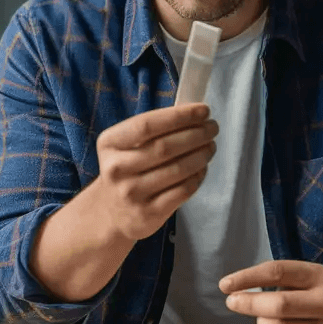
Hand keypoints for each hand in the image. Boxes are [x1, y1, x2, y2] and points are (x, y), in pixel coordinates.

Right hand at [90, 103, 217, 241]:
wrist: (113, 213)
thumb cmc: (128, 169)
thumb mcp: (126, 146)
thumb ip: (154, 129)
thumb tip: (193, 114)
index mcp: (110, 143)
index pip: (147, 124)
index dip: (179, 116)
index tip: (203, 110)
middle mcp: (117, 168)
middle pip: (165, 147)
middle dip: (196, 134)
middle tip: (212, 128)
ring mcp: (132, 193)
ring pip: (177, 169)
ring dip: (201, 154)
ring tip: (210, 146)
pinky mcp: (149, 213)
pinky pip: (183, 191)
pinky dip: (198, 176)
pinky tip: (202, 168)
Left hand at [219, 260, 322, 323]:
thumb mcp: (310, 277)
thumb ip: (279, 278)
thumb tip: (236, 288)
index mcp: (322, 276)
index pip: (277, 272)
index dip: (246, 277)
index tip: (225, 285)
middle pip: (277, 305)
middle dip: (248, 304)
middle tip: (233, 302)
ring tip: (265, 319)